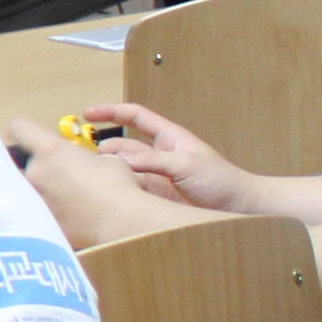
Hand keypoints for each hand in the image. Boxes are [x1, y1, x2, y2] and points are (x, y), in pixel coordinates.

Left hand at [0, 119, 150, 244]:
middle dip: (37, 166)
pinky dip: (48, 210)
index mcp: (49, 150)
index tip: (32, 136)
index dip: (25, 130)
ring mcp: (34, 199)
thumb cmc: (117, 186)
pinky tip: (67, 215)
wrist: (120, 223)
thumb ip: (83, 157)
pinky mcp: (39, 221)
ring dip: (42, 189)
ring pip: (28, 188)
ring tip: (65, 197)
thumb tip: (82, 164)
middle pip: (22, 162)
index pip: (19, 128)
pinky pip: (38, 210)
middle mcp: (34, 172)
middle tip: (59, 174)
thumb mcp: (106, 159)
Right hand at [77, 100, 248, 210]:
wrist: (238, 209)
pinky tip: (107, 192)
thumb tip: (122, 160)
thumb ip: (154, 160)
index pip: (135, 118)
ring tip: (93, 175)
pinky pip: (130, 189)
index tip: (88, 113)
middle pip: (122, 145)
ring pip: (123, 169)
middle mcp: (158, 156)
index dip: (111, 112)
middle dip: (103, 147)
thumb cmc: (222, 181)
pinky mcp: (154, 197)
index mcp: (169, 138)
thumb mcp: (187, 164)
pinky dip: (118, 188)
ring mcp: (155, 177)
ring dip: (109, 170)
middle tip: (82, 155)